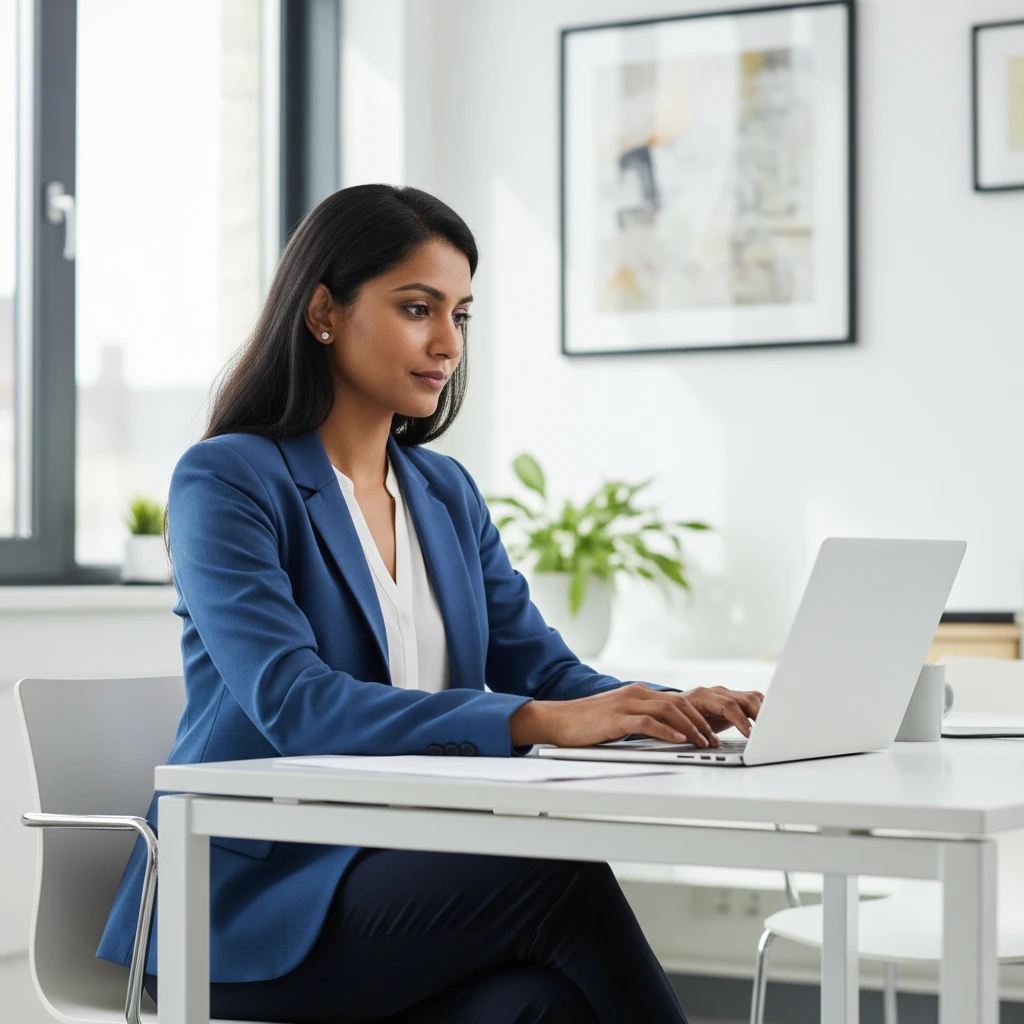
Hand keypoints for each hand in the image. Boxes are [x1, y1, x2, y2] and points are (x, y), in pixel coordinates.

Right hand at [508, 682, 763, 749]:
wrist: (557, 721)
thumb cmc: (586, 724)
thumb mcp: (620, 720)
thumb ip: (643, 723)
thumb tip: (667, 735)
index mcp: (638, 693)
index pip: (678, 700)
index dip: (700, 715)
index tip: (714, 731)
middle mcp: (636, 694)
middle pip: (680, 702)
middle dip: (702, 721)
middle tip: (716, 739)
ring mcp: (626, 704)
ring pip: (669, 710)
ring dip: (691, 728)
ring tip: (705, 742)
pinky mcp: (617, 718)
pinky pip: (649, 722)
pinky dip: (668, 731)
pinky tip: (679, 740)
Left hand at [680, 686, 763, 738]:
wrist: (674, 706)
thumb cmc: (678, 717)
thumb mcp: (685, 725)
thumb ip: (698, 731)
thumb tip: (711, 745)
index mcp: (704, 696)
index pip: (729, 706)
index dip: (741, 720)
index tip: (751, 735)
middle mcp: (719, 692)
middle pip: (746, 699)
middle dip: (760, 715)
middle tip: (767, 733)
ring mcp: (728, 694)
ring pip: (753, 697)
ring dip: (765, 712)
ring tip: (772, 728)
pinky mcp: (735, 700)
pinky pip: (753, 701)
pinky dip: (763, 710)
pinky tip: (768, 722)